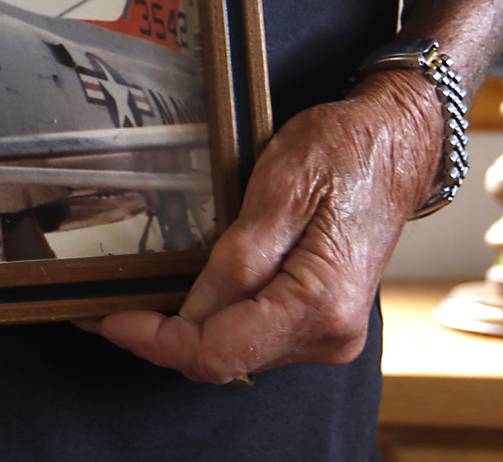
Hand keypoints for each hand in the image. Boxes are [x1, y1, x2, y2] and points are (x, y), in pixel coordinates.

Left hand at [90, 70, 440, 382]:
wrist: (396, 143)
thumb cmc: (343, 153)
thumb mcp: (279, 190)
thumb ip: (237, 259)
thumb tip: (193, 309)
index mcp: (318, 305)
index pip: (217, 352)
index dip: (154, 341)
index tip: (107, 318)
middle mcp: (327, 333)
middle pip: (223, 359)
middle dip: (161, 339)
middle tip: (106, 307)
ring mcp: (327, 331)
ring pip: (235, 352)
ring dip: (184, 331)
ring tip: (135, 298)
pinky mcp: (321, 319)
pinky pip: (253, 334)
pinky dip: (213, 321)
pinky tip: (183, 294)